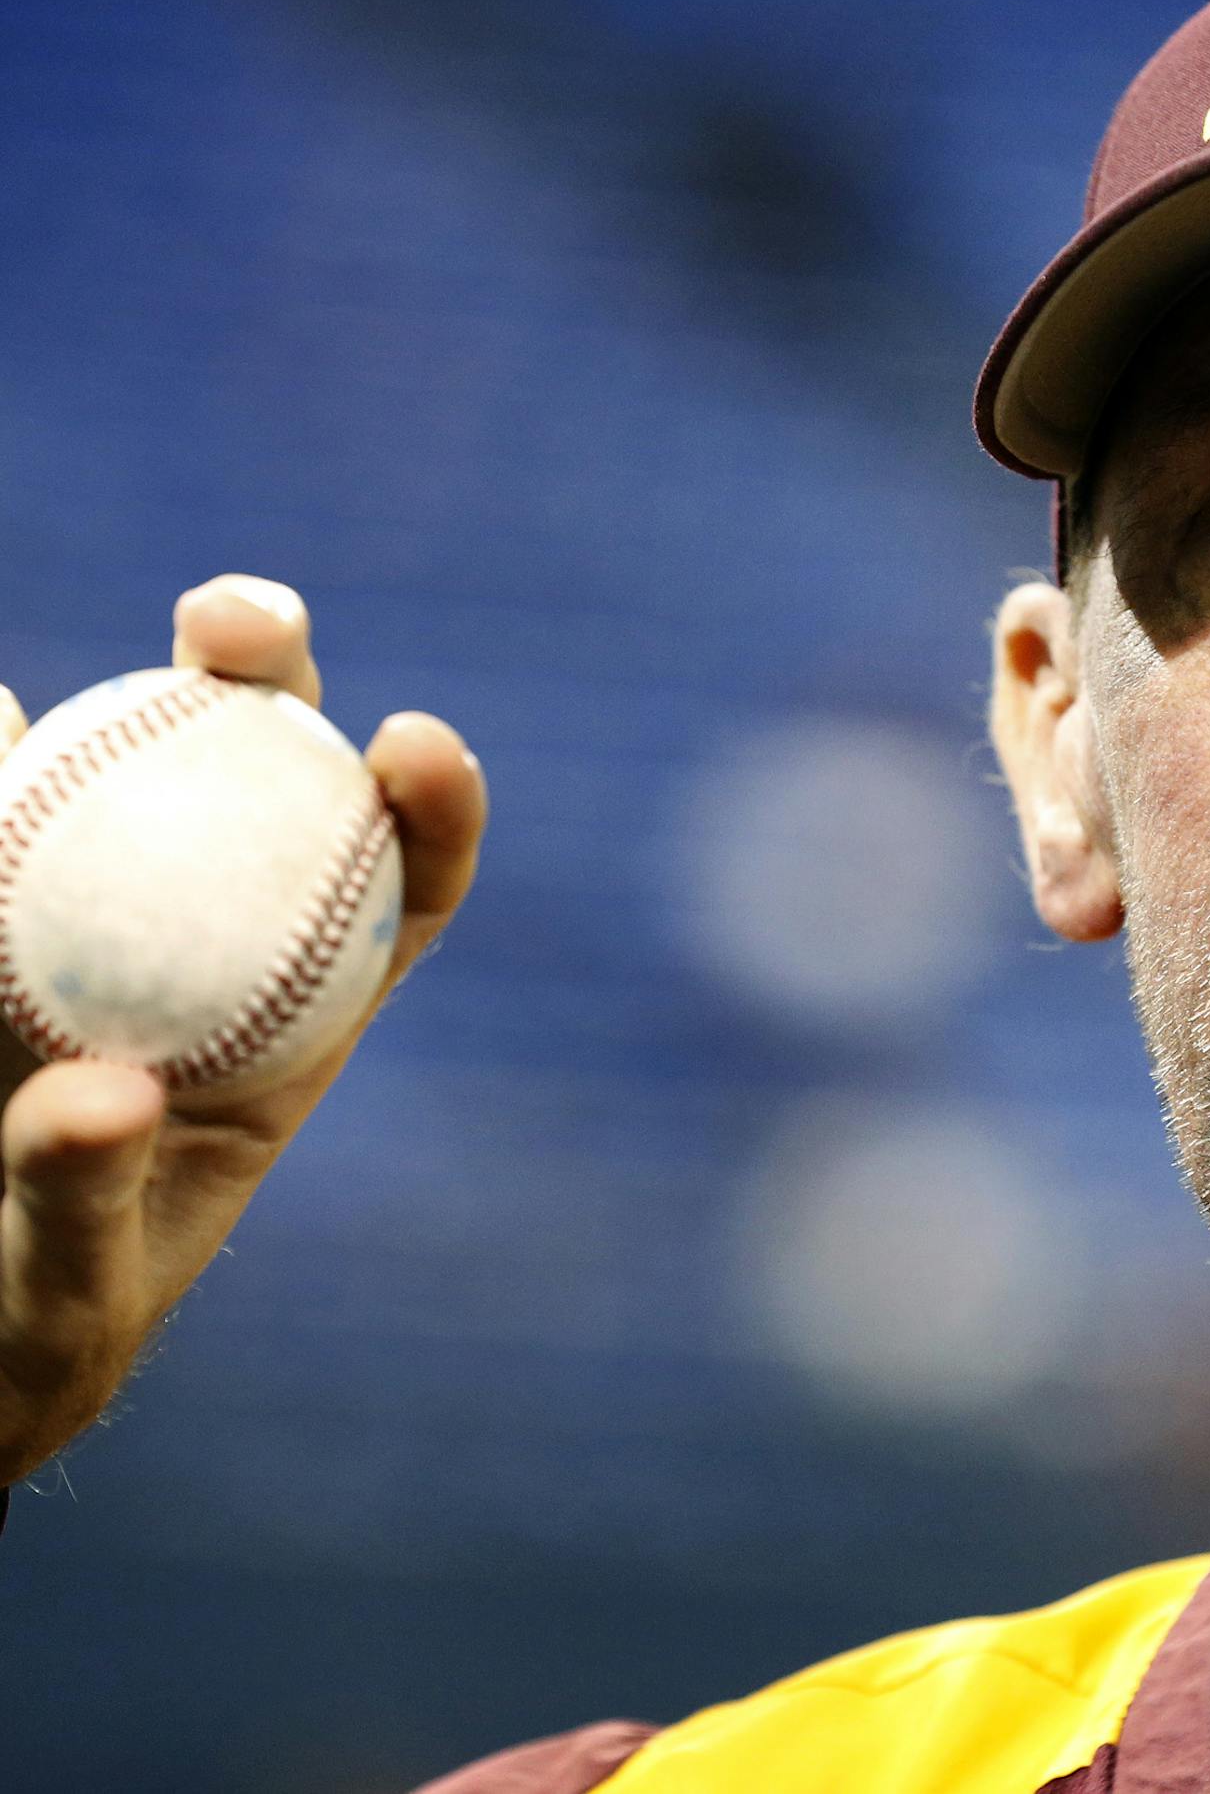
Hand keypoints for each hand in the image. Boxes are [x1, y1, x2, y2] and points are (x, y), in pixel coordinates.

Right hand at [0, 575, 486, 1483]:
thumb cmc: (29, 1323)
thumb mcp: (63, 1286)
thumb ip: (82, 1196)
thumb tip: (98, 1095)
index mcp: (295, 1024)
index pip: (398, 900)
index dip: (431, 813)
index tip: (413, 745)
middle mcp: (210, 942)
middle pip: (262, 783)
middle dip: (264, 675)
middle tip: (235, 623)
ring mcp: (94, 915)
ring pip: (122, 778)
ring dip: (114, 701)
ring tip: (57, 685)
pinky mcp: (3, 903)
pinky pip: (2, 827)